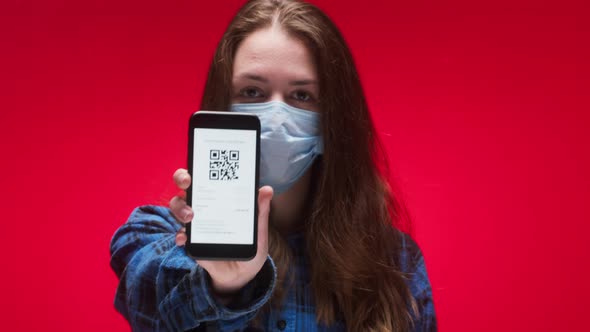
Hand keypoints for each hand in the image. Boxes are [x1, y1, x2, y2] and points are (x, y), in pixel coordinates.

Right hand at [169, 168, 272, 294]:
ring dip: (180, 208)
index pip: (206, 177)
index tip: (198, 165)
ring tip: (191, 216)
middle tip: (188, 183)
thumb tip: (266, 190)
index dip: (198, 167)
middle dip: (182, 179)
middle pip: (186, 187)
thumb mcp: (258, 229)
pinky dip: (180, 235)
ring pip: (178, 206)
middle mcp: (204, 206)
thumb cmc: (250, 246)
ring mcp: (195, 224)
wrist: (243, 274)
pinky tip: (185, 238)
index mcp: (220, 198)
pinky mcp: (191, 242)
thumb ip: (260, 211)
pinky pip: (180, 235)